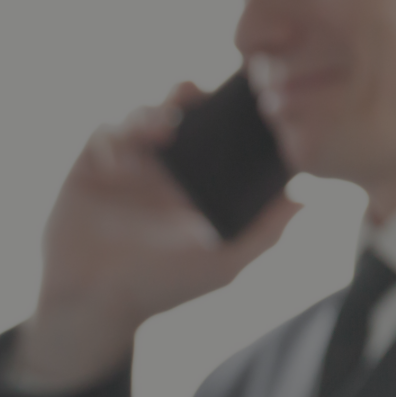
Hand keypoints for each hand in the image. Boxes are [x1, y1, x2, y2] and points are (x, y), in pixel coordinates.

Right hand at [5, 81, 298, 393]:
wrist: (96, 302)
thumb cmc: (160, 288)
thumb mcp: (222, 265)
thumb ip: (264, 234)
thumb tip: (305, 200)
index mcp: (195, 185)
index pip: (216, 135)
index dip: (228, 114)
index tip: (242, 102)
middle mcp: (162, 169)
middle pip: (179, 113)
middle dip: (189, 96)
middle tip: (198, 94)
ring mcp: (126, 166)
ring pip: (142, 116)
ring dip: (153, 111)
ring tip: (164, 126)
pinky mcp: (90, 168)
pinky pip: (104, 135)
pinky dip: (116, 135)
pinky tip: (126, 155)